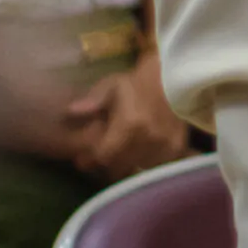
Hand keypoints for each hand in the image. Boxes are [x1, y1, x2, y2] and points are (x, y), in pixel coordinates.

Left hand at [66, 49, 191, 181]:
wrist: (175, 78)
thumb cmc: (139, 82)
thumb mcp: (112, 85)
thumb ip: (93, 100)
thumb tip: (71, 111)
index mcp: (129, 125)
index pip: (103, 156)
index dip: (91, 159)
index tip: (83, 159)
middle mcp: (147, 140)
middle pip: (119, 168)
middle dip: (108, 164)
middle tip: (103, 157)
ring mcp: (164, 146)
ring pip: (137, 170)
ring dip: (126, 166)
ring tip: (122, 156)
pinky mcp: (177, 148)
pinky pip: (155, 167)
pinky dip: (146, 165)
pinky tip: (142, 156)